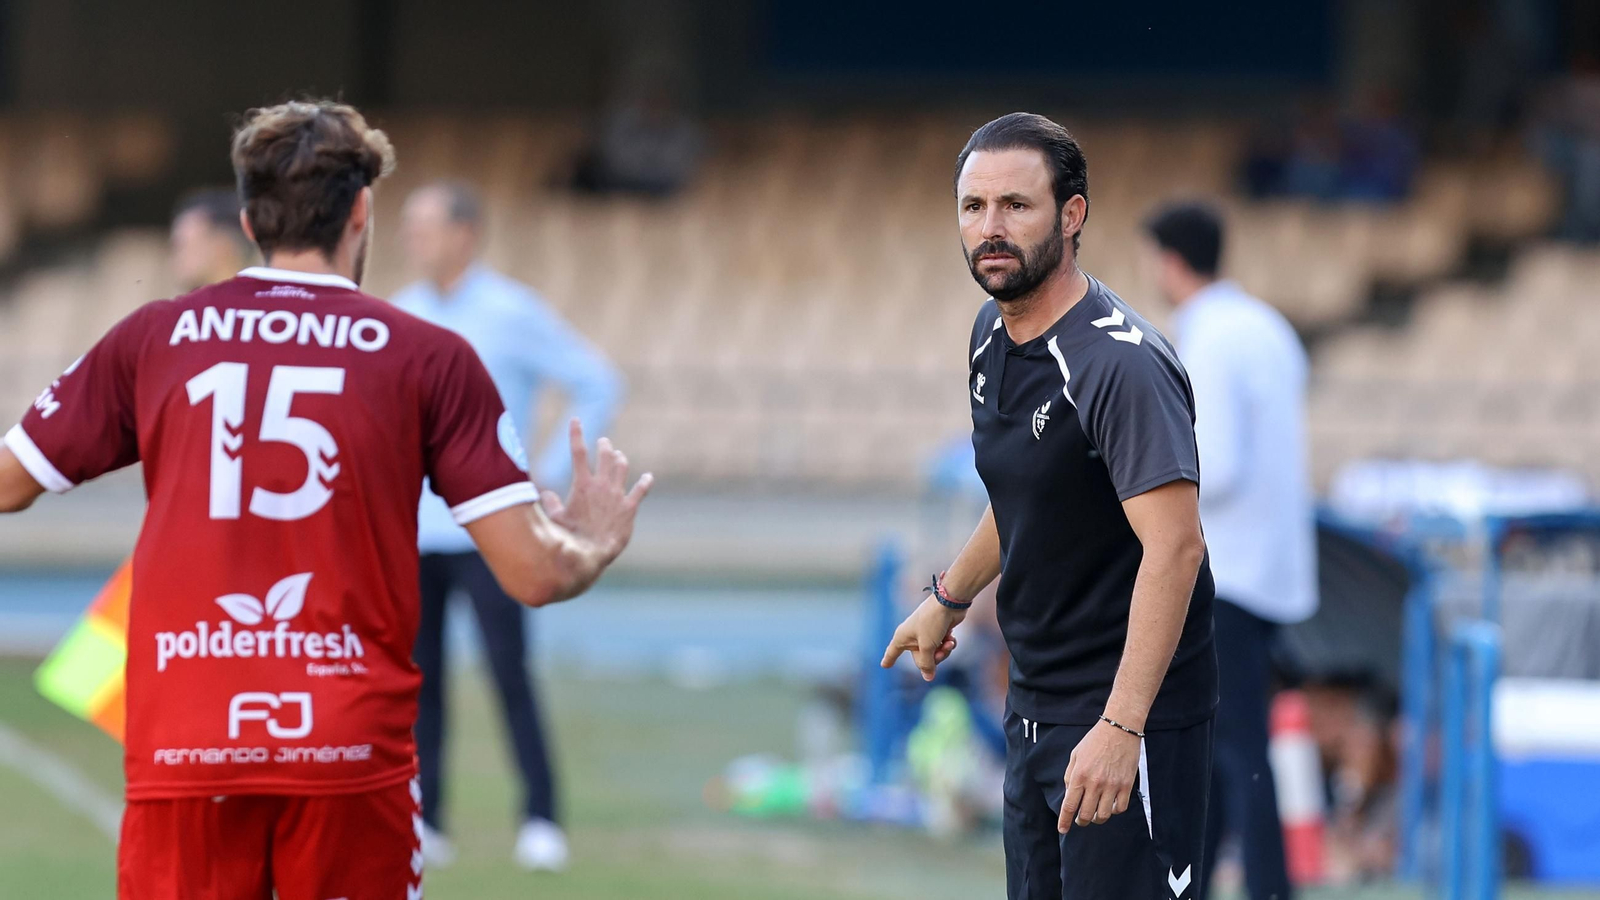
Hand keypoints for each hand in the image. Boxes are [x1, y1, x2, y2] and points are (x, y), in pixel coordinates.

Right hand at [539, 419, 652, 562]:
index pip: (577, 452)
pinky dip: (645, 483)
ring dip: (620, 460)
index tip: (575, 419)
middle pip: (605, 456)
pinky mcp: (630, 508)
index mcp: (582, 484)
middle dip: (604, 446)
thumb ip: (550, 503)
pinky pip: (640, 491)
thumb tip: (546, 494)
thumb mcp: (555, 519)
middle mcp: (601, 485)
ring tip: (618, 457)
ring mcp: (617, 495)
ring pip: (622, 468)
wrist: (591, 553)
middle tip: (604, 443)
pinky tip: (648, 478)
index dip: (576, 434)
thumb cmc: (570, 537)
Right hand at [880, 596, 963, 681]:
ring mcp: (926, 633)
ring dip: (943, 651)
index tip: (884, 666)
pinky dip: (948, 644)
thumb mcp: (927, 646)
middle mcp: (912, 636)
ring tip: (949, 643)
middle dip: (934, 658)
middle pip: (921, 658)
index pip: (892, 652)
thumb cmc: (932, 622)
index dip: (889, 659)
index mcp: (903, 637)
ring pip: (934, 653)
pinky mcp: (938, 631)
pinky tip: (952, 638)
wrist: (949, 603)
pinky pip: (942, 646)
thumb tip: (928, 678)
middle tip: (941, 651)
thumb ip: (927, 664)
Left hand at [1058, 720, 1139, 833]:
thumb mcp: (1075, 755)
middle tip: (1080, 820)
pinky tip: (1110, 806)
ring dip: (1097, 819)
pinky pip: (1120, 808)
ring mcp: (1112, 785)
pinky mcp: (1127, 785)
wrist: (1120, 729)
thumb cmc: (1095, 741)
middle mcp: (1095, 783)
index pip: (1069, 805)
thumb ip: (1070, 776)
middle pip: (1086, 815)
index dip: (1065, 821)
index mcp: (1079, 775)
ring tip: (1095, 814)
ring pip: (1103, 815)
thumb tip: (1070, 795)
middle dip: (1081, 821)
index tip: (1063, 830)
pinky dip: (1114, 811)